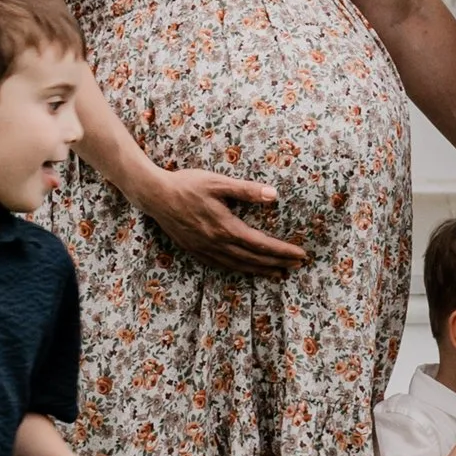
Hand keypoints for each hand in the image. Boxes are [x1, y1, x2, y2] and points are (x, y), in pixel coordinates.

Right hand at [136, 167, 306, 277]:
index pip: (262, 245)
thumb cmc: (187, 184)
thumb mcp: (219, 182)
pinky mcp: (195, 251)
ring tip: (278, 273)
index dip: (283, 251)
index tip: (301, 254)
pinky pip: (222, 266)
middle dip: (278, 263)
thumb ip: (247, 190)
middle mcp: (217, 244)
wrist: (155, 195)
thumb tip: (274, 196)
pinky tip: (245, 269)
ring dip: (260, 270)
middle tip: (297, 266)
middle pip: (254, 259)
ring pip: (238, 266)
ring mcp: (205, 250)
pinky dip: (239, 270)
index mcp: (226, 228)